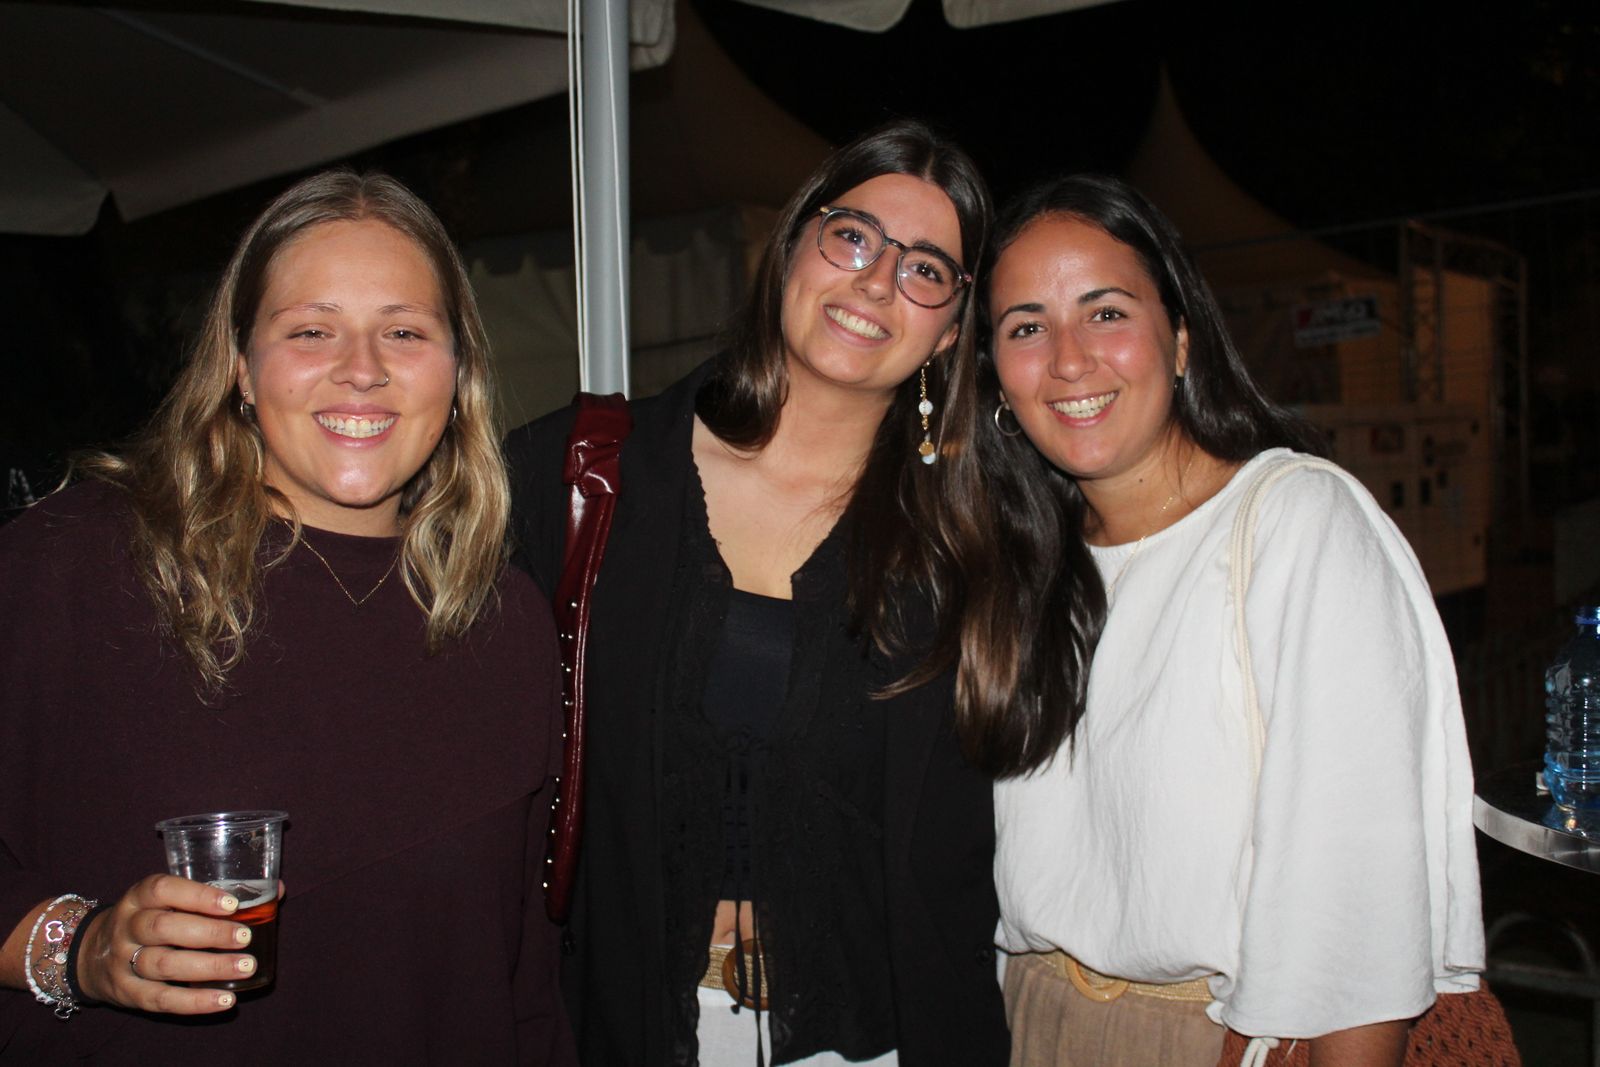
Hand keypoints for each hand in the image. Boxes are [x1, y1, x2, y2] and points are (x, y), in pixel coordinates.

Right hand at [74, 874, 258, 1013]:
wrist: (91, 954)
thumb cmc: (150, 919)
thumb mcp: (169, 900)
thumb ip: (216, 894)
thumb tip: (277, 889)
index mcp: (139, 897)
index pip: (162, 889)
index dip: (198, 896)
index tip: (232, 904)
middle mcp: (127, 926)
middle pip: (163, 928)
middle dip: (209, 933)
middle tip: (245, 937)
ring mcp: (123, 961)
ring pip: (163, 964)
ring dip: (208, 967)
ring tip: (247, 966)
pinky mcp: (127, 993)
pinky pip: (161, 999)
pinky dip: (195, 1002)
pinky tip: (225, 999)